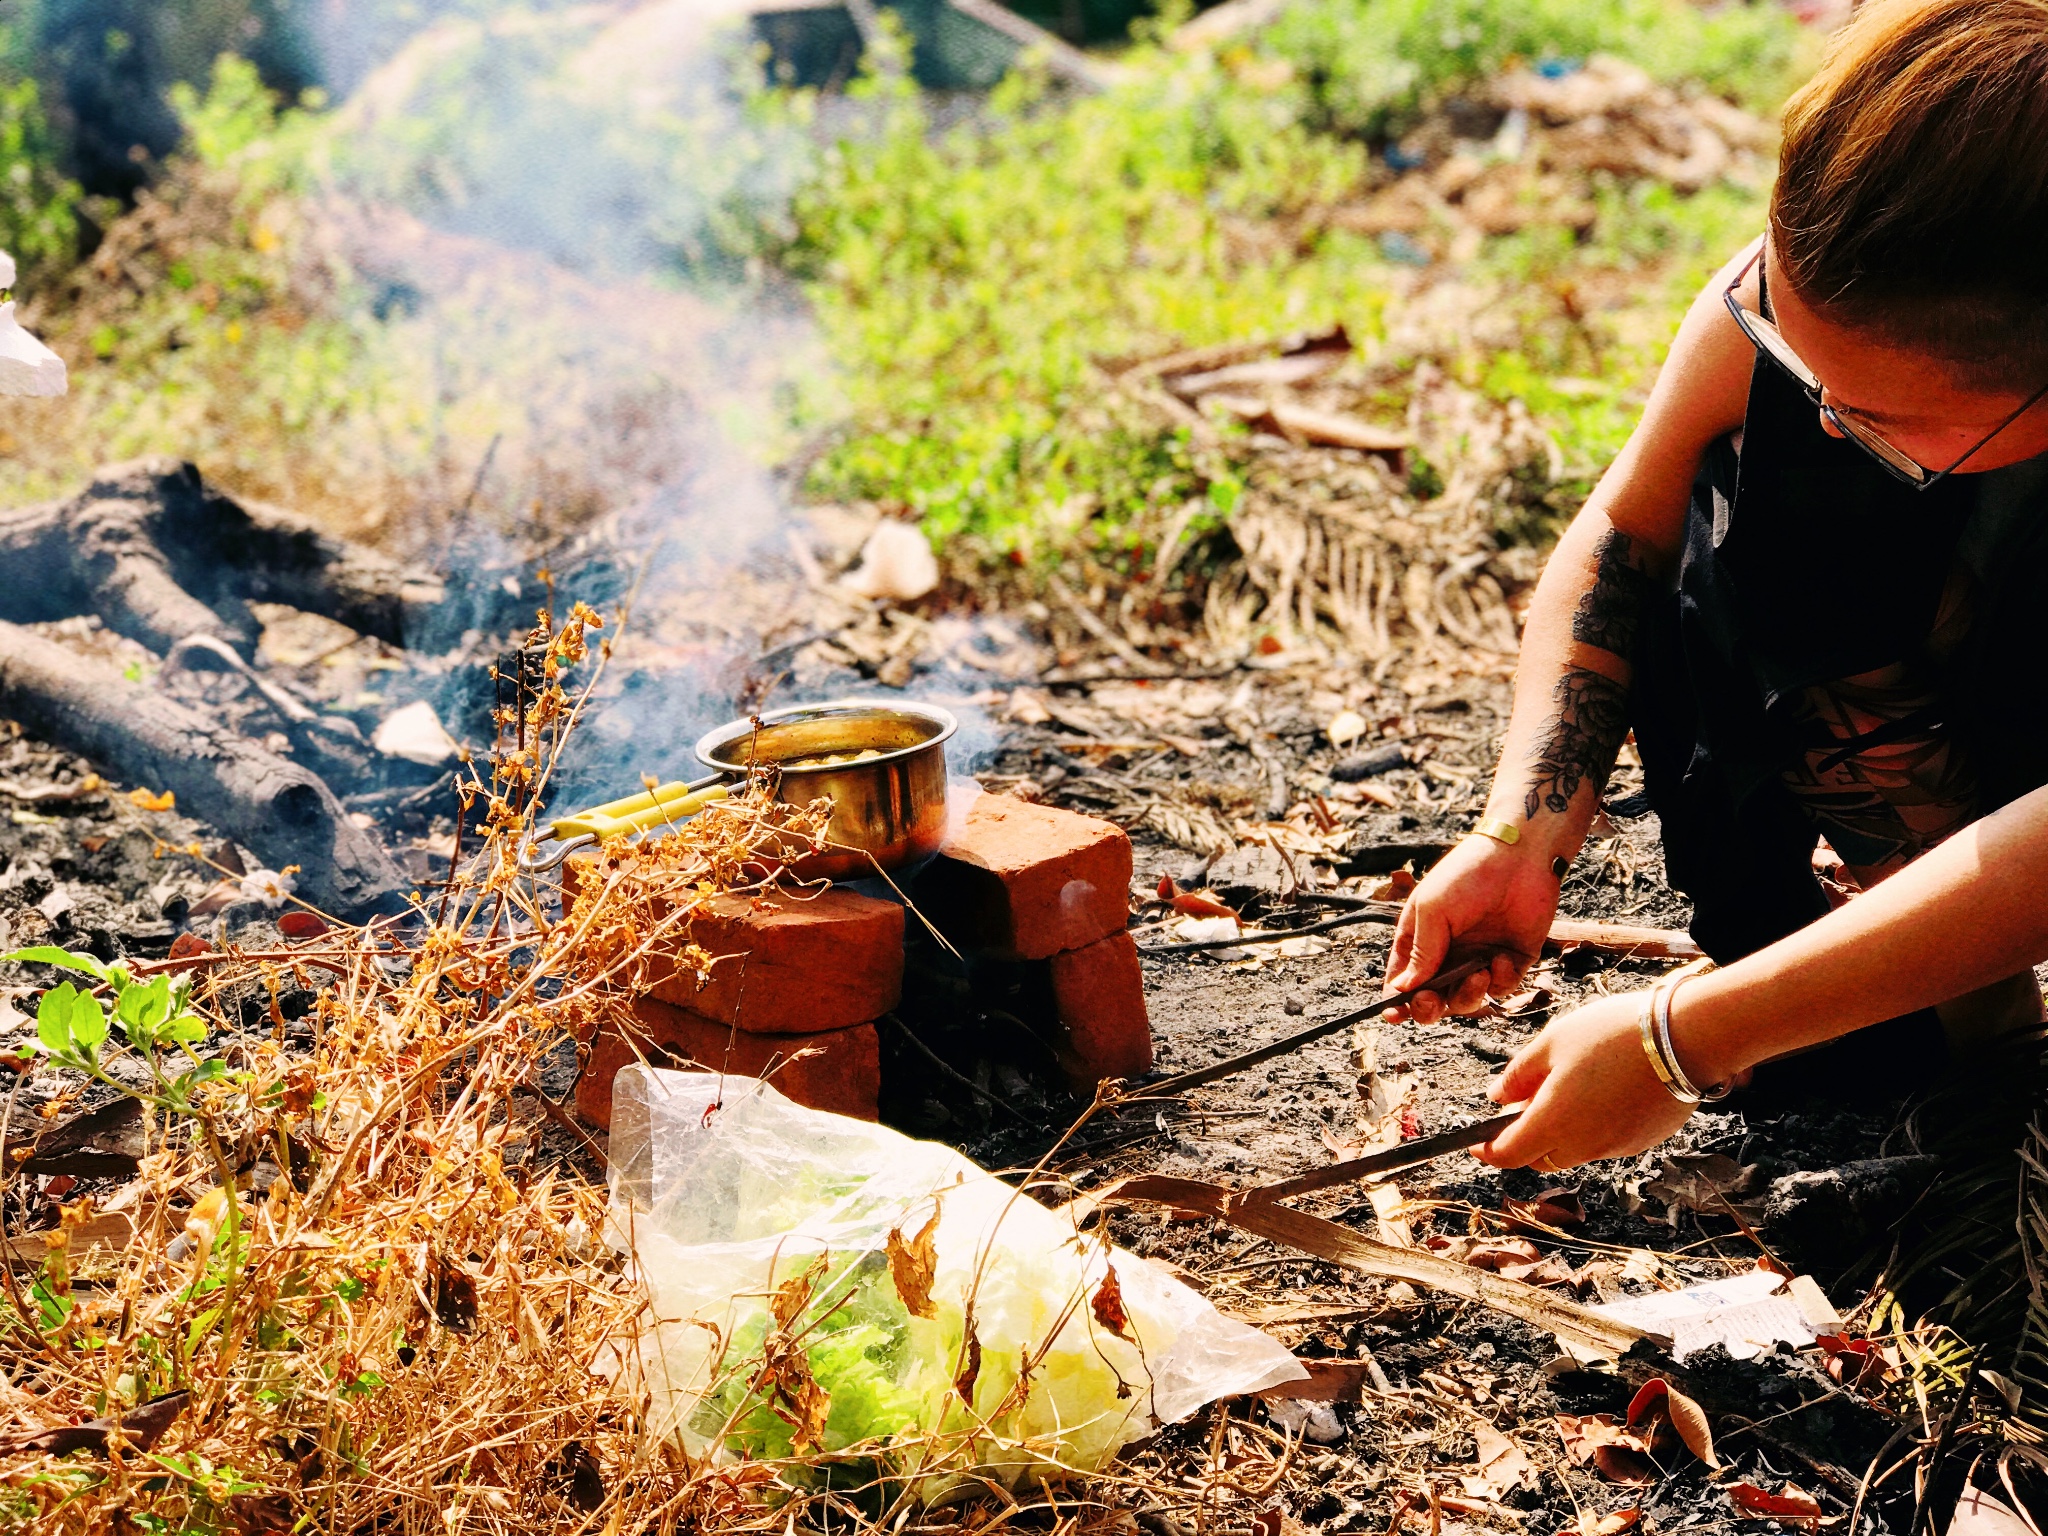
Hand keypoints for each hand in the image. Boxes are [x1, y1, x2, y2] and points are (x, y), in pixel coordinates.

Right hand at [1384, 835, 1558, 1022]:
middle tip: (1431, 1001)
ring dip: (1468, 994)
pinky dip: (1500, 980)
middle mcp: (1448, 953)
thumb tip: (1401, 990)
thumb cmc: (1467, 875)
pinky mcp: (1511, 960)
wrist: (1520, 856)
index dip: (1396, 1000)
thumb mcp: (1433, 910)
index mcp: (1421, 938)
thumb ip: (1420, 952)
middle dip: (1428, 1007)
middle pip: (1432, 998)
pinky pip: (1500, 987)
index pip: (1403, 979)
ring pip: (1466, 999)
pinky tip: (1501, 958)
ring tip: (1478, 973)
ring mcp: (1479, 958)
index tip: (1393, 1014)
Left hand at [1477, 991, 1693, 1171]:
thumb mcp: (1552, 1043)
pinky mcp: (1643, 1142)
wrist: (1687, 1037)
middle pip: (1540, 1157)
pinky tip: (1603, 1089)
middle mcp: (1584, 1146)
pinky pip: (1604, 1142)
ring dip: (1561, 1130)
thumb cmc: (1614, 1034)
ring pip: (1573, 1150)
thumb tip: (1495, 1097)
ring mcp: (1617, 1147)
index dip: (1487, 1150)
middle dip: (1526, 1137)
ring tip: (1570, 1084)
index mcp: (1553, 1123)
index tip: (1476, 1141)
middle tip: (1528, 1097)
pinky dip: (1592, 1126)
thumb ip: (1518, 1075)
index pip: (1507, 1155)